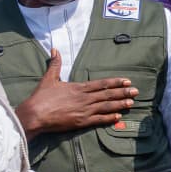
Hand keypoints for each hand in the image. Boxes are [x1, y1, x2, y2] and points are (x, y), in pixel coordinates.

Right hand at [13, 49, 137, 136]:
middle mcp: (84, 98)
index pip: (101, 84)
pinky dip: (109, 118)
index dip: (115, 82)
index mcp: (79, 88)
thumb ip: (55, 64)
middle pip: (107, 94)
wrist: (34, 114)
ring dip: (120, 104)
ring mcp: (84, 110)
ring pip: (106, 107)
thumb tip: (55, 49)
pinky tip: (118, 117)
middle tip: (136, 91)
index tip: (127, 81)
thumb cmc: (41, 97)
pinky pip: (99, 120)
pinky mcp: (81, 122)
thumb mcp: (49, 78)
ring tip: (132, 103)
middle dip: (123, 92)